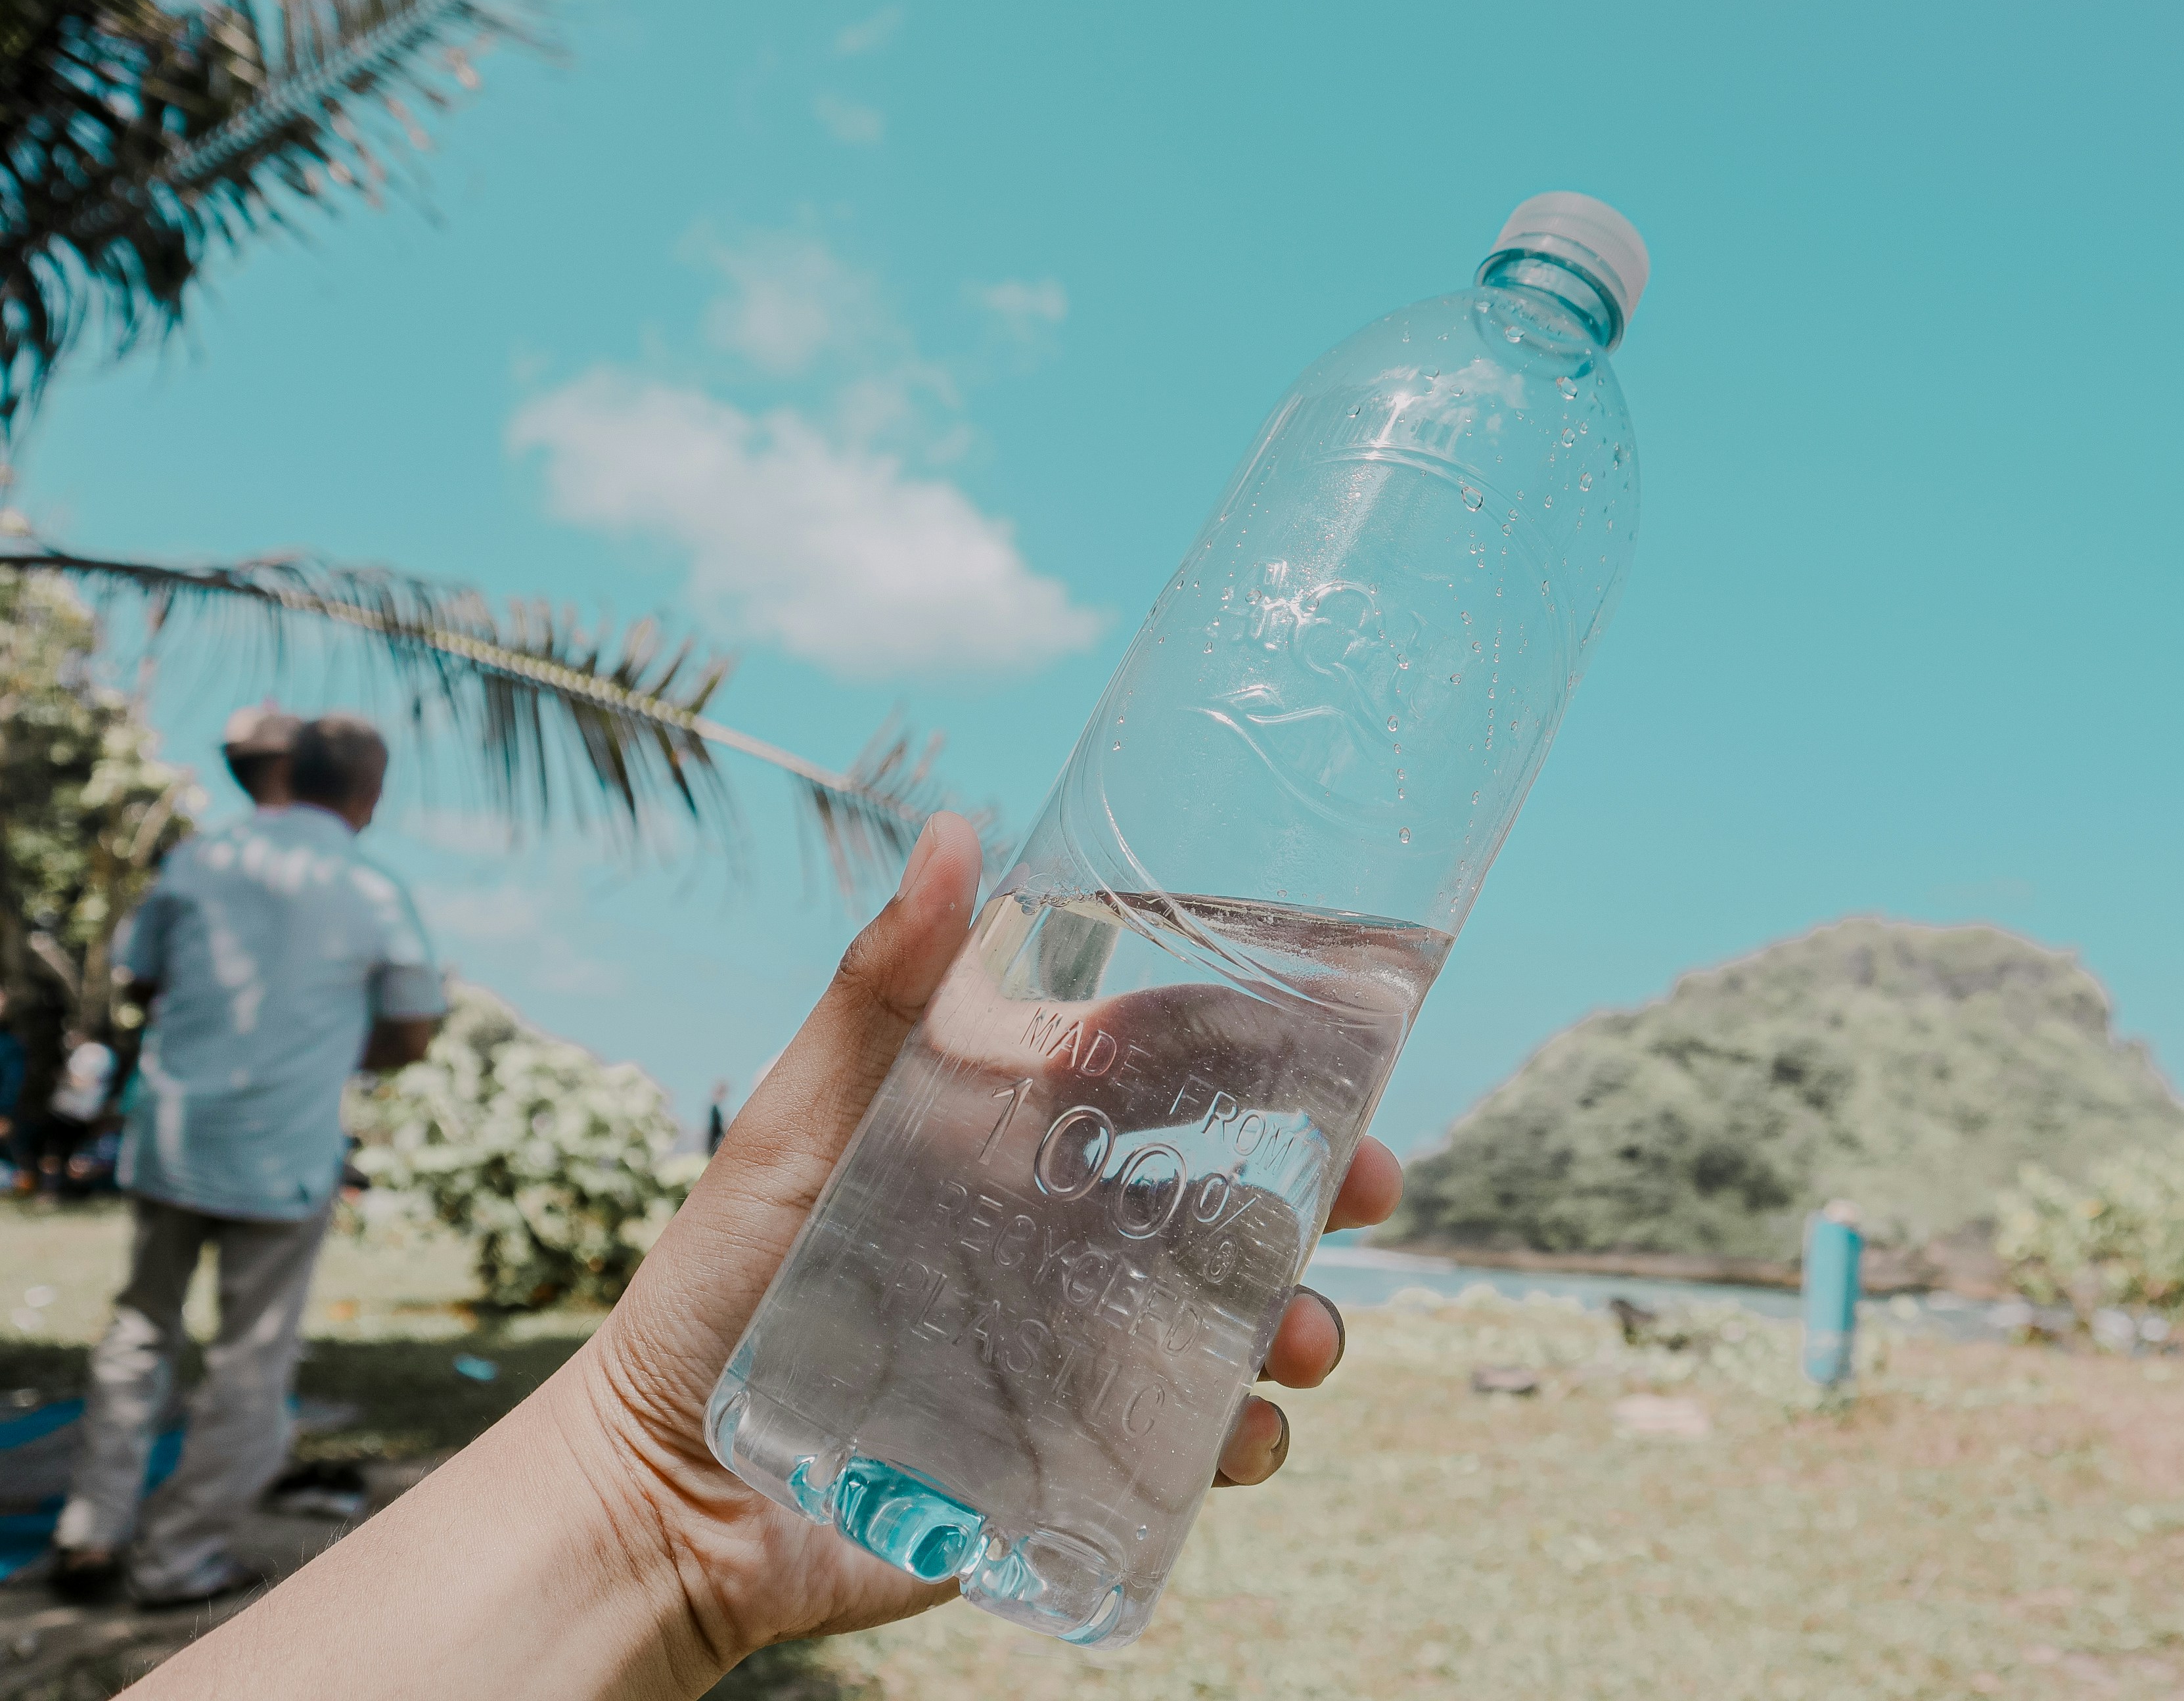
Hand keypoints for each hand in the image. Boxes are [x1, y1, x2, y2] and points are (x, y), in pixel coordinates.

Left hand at [553, 813, 1402, 1669]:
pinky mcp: (1072, 1451)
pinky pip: (1191, 1439)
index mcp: (1016, 1129)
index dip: (1264, 1036)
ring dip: (1300, 1315)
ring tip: (1305, 1341)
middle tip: (1377, 1182)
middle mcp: (1064, 1228)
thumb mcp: (796, 1124)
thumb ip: (878, 993)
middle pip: (1233, 1184)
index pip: (1165, 1061)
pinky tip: (1247, 1439)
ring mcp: (1078, 1341)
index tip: (1351, 1014)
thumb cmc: (716, 1285)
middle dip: (1326, 1179)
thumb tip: (951, 832)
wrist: (669, 1488)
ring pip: (1235, 1313)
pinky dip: (1243, 1437)